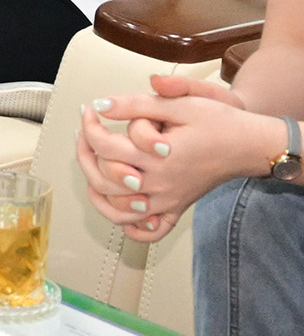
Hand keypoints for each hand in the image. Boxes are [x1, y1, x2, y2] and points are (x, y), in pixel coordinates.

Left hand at [75, 72, 284, 237]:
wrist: (250, 145)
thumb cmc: (218, 123)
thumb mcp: (180, 105)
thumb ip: (137, 104)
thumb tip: (100, 105)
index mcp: (157, 160)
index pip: (104, 146)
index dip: (89, 125)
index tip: (88, 110)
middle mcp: (159, 186)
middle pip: (102, 179)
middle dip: (84, 152)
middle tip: (85, 130)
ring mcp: (166, 202)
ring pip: (116, 209)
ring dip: (95, 187)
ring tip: (91, 161)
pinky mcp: (175, 208)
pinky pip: (146, 230)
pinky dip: (126, 223)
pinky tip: (116, 201)